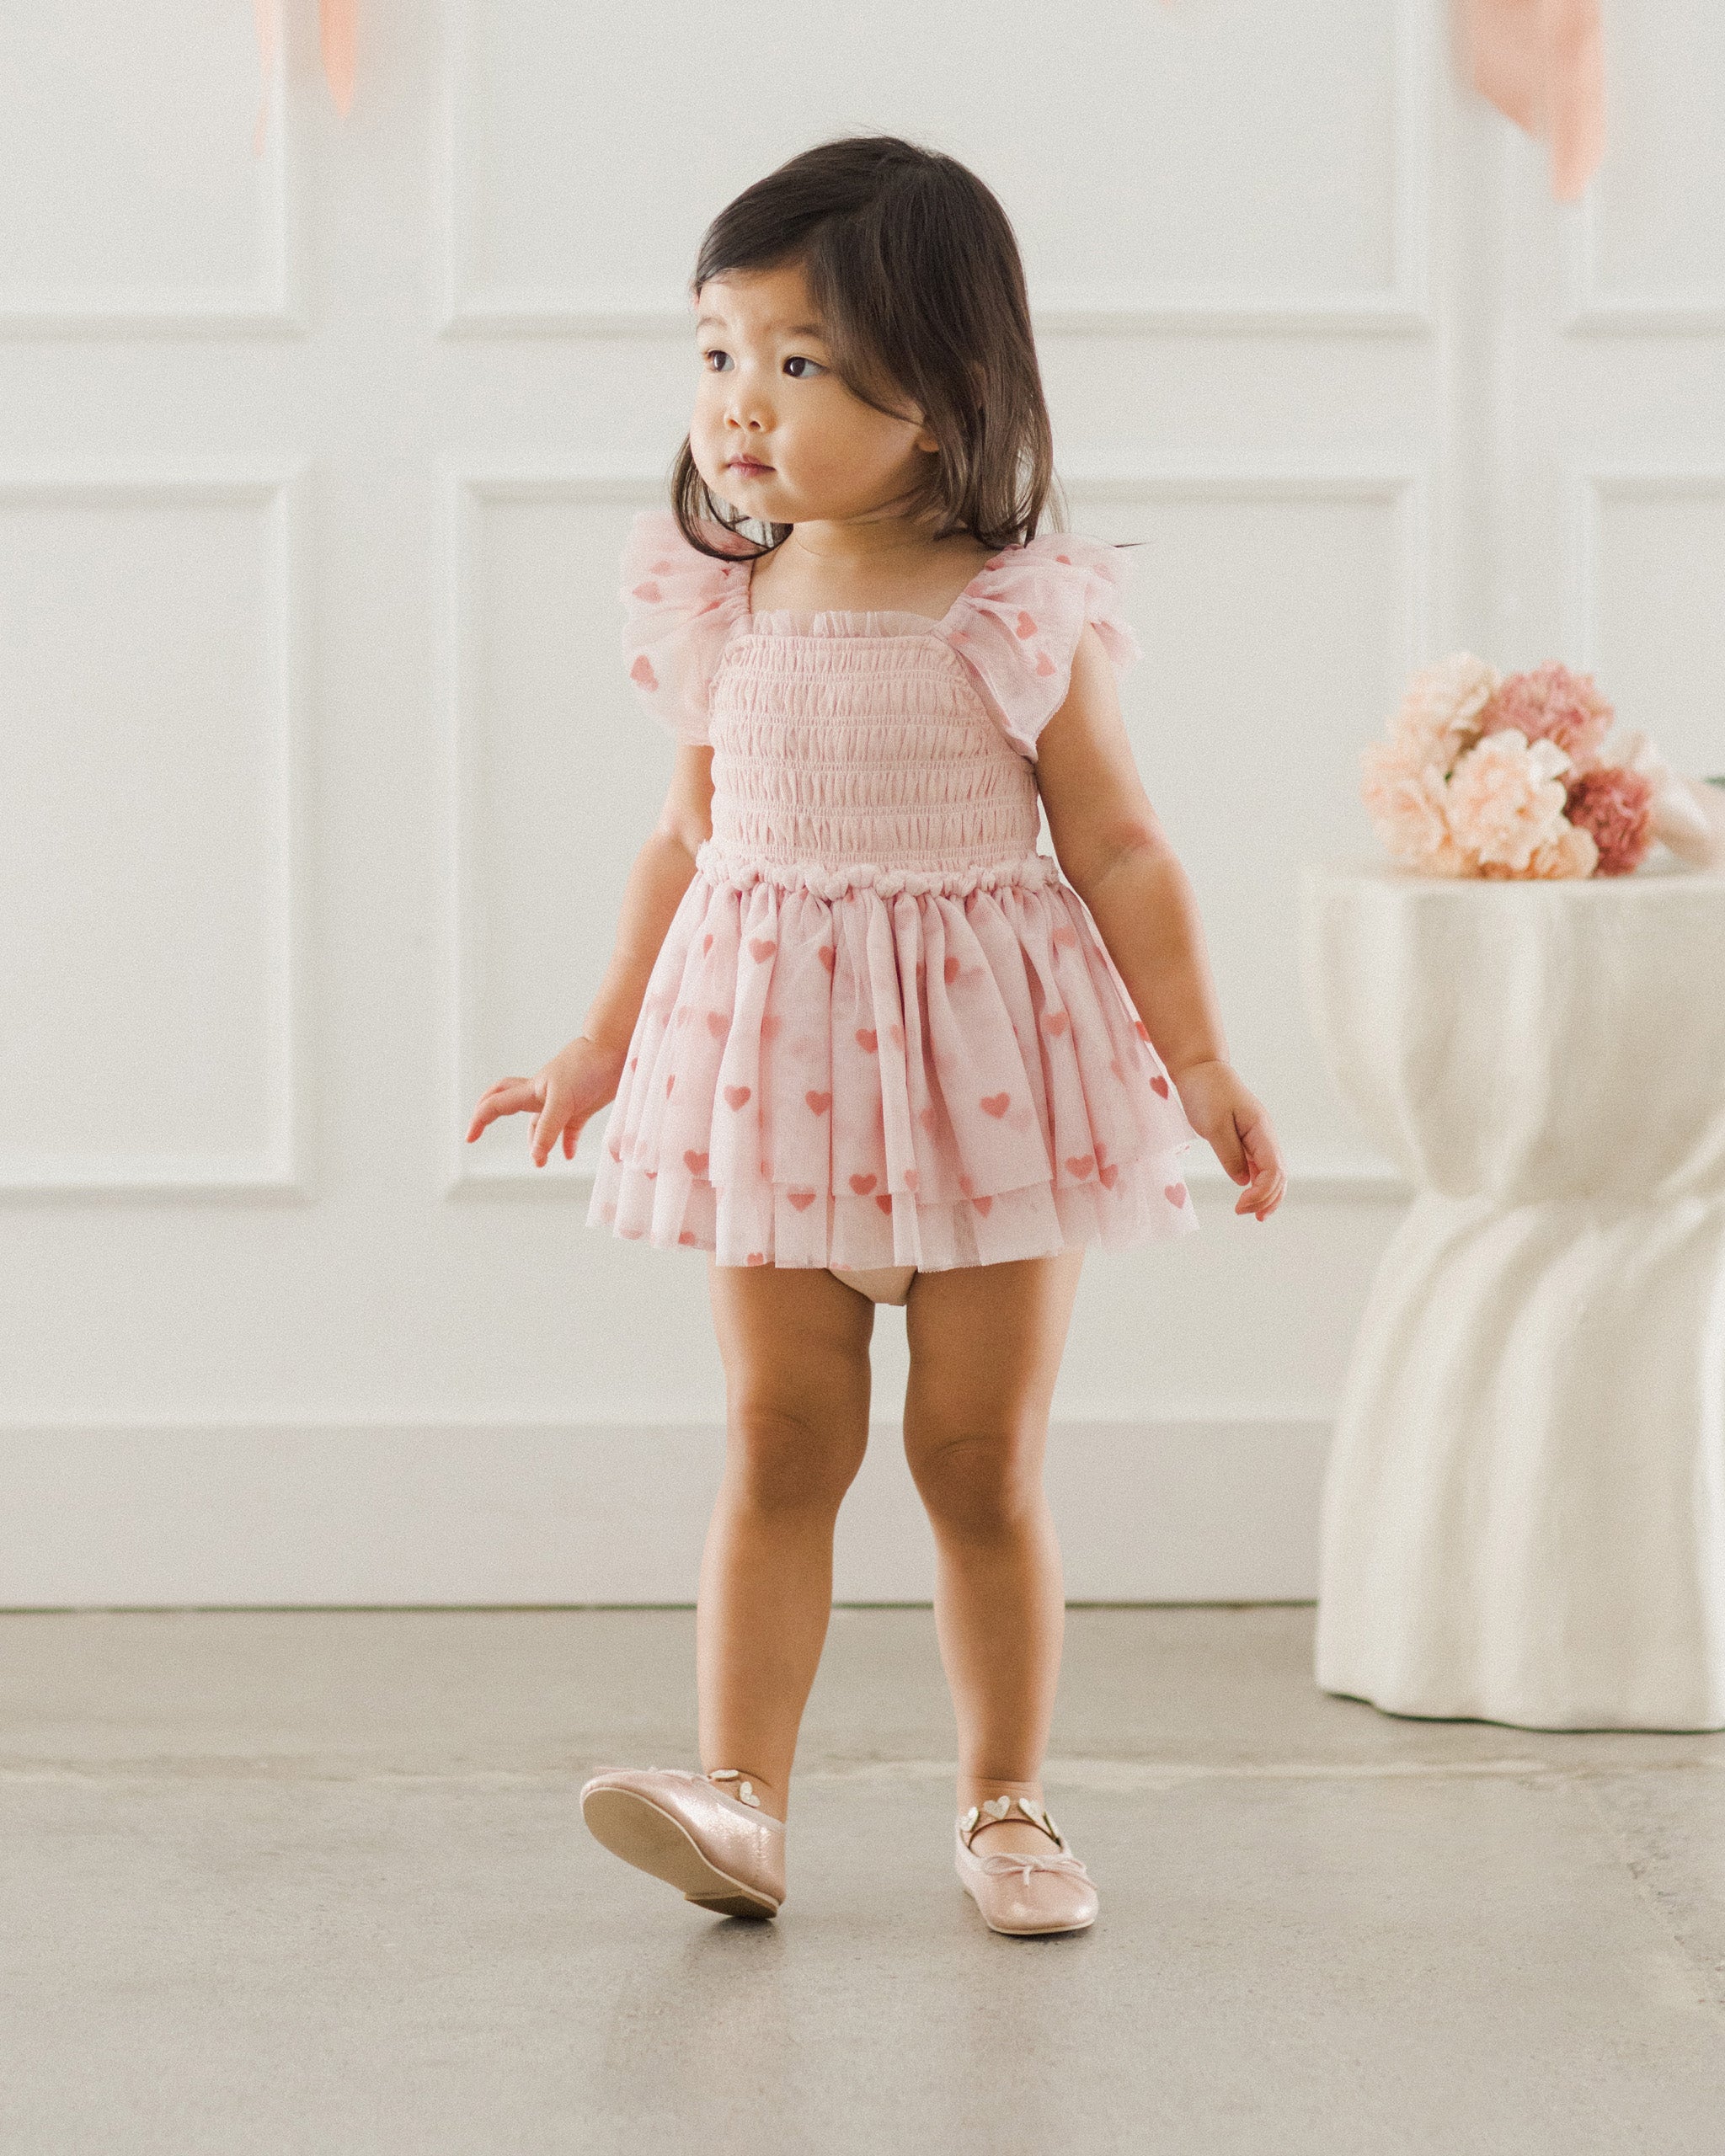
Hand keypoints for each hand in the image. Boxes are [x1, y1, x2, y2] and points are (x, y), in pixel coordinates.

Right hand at [465, 1035, 627, 1166]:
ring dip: (536, 1140)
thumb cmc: (586, 1068)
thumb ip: (549, 1128)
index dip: (480, 1120)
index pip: (496, 1104)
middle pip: (507, 1102)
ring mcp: (562, 1100)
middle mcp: (542, 1095)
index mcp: (531, 1090)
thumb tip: (536, 1156)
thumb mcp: (563, 1100)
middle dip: (490, 1115)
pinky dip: (566, 1142)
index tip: (470, 1138)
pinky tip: (568, 1154)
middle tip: (477, 1131)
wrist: (615, 1050)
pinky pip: (570, 1128)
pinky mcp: (583, 1105)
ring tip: (540, 1162)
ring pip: (540, 1121)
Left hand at [1169, 1059, 1285, 1221]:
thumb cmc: (1206, 1093)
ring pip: (1273, 1173)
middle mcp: (1265, 1136)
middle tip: (1245, 1213)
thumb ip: (1230, 1154)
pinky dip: (1259, 1185)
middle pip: (1280, 1175)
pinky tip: (1250, 1197)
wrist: (1201, 1070)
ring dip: (1267, 1195)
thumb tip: (1243, 1180)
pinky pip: (1260, 1167)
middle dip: (1267, 1199)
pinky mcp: (1247, 1140)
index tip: (1240, 1205)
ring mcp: (1258, 1138)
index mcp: (1261, 1130)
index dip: (1261, 1192)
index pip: (1273, 1169)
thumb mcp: (1214, 1125)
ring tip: (1256, 1215)